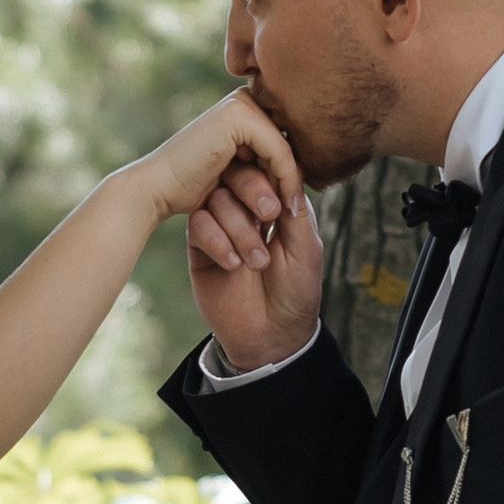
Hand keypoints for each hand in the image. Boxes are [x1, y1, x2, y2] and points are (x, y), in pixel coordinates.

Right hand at [133, 87, 300, 233]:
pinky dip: (286, 180)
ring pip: (288, 147)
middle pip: (292, 139)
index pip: (290, 137)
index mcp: (247, 106)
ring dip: (290, 183)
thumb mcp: (239, 174)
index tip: (296, 205)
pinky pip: (279, 150)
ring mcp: (240, 103)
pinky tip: (284, 207)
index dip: (296, 171)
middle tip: (294, 210)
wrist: (156, 190)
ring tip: (289, 212)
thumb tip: (316, 158)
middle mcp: (245, 98)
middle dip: (295, 177)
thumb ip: (268, 162)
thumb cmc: (193, 190)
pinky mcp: (237, 117)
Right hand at [186, 141, 324, 373]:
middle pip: (236, 175)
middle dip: (252, 193)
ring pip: (216, 199)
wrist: (270, 336)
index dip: (269, 174)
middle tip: (269, 218)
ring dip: (238, 228)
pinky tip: (233, 266)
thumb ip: (294, 209)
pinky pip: (198, 226)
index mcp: (274, 204)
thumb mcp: (305, 247)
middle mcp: (245, 210)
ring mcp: (221, 227)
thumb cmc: (296, 292)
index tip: (279, 196)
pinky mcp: (200, 248)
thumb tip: (285, 167)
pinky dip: (217, 242)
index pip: (266, 169)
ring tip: (257, 262)